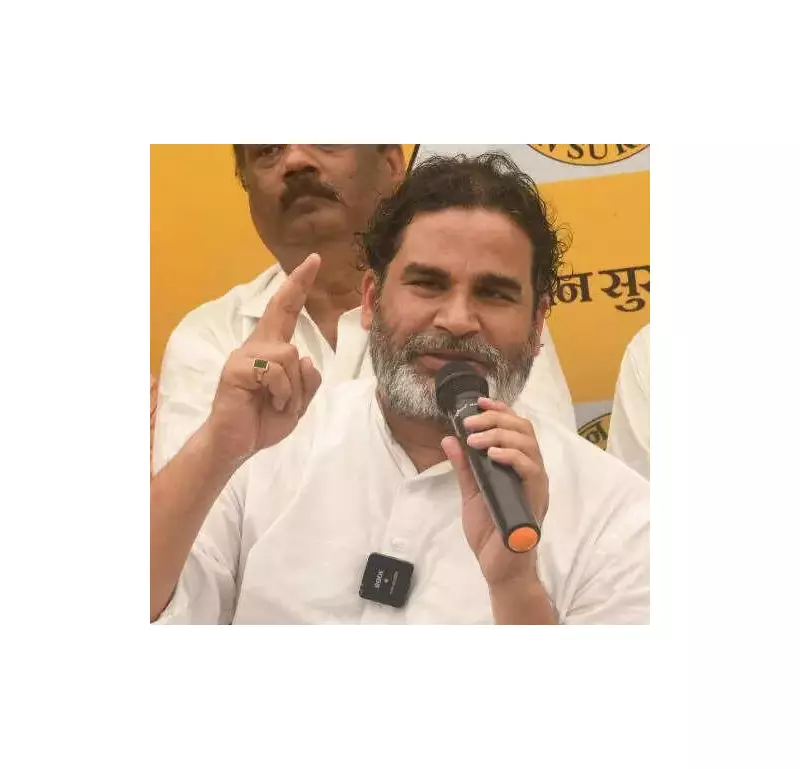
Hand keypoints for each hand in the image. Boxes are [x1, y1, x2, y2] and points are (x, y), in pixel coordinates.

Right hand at [205, 253, 322, 462]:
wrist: (237, 444)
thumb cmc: (263, 420)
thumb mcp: (297, 403)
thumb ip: (307, 382)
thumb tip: (306, 358)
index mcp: (271, 350)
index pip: (287, 312)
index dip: (298, 287)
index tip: (313, 262)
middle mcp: (257, 346)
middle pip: (281, 310)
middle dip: (298, 284)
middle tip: (316, 258)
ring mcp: (244, 355)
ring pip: (290, 355)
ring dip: (294, 388)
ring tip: (280, 404)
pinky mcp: (237, 369)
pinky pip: (275, 372)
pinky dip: (282, 394)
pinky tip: (270, 404)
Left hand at [441, 397, 548, 589]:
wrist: (499, 568)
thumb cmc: (490, 532)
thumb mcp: (471, 493)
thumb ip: (464, 467)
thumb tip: (449, 439)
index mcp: (518, 467)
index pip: (516, 428)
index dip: (501, 411)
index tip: (480, 403)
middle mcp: (531, 472)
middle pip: (524, 430)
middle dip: (496, 420)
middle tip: (471, 424)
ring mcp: (535, 485)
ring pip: (529, 445)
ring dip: (500, 435)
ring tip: (476, 440)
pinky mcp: (534, 500)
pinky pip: (531, 470)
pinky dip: (512, 457)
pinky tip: (493, 455)